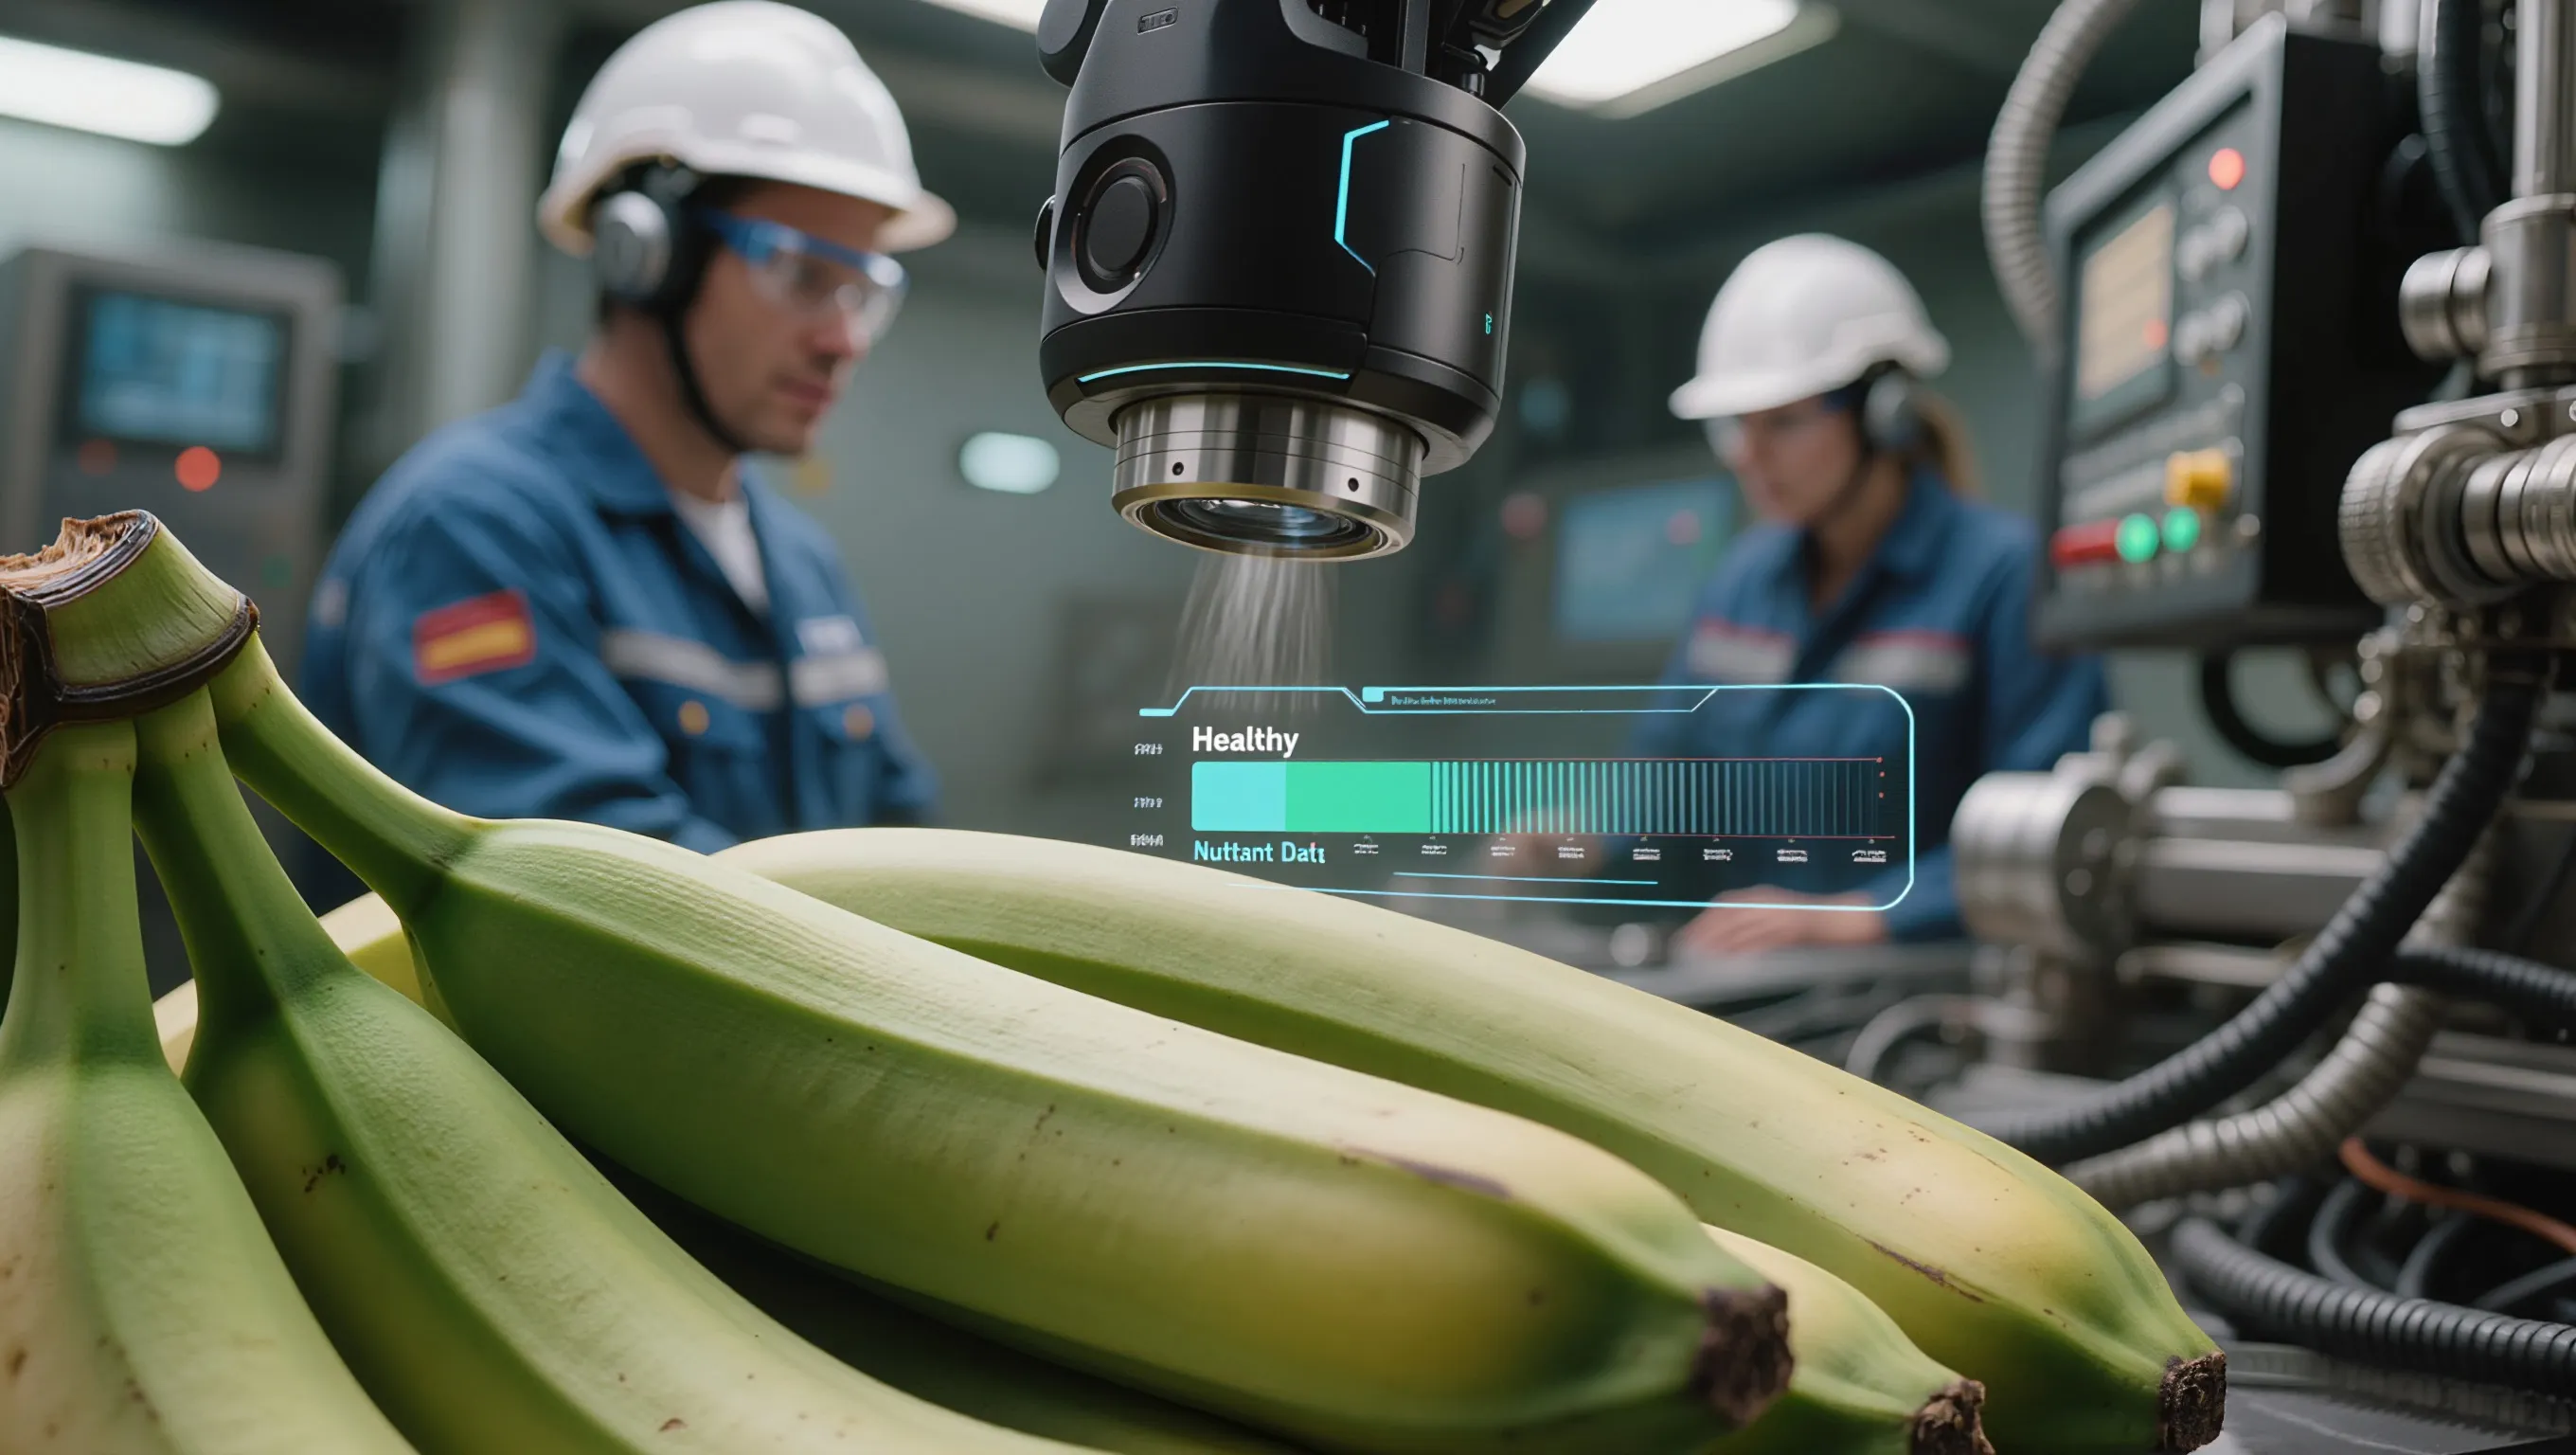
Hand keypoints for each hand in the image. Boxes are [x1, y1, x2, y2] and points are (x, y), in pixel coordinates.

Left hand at [1673, 887, 1886, 955]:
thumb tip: (1725, 943)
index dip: (1704, 922)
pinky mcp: (1797, 929)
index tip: (1687, 938)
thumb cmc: (1814, 923)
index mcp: (1763, 896)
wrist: (1850, 919)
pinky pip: (1768, 940)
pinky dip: (1750, 950)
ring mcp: (1783, 914)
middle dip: (1706, 935)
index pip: (1724, 905)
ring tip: (1705, 960)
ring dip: (1723, 945)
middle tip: (1688, 953)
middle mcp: (1769, 901)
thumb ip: (1754, 924)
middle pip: (1729, 917)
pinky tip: (1737, 961)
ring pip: (1745, 929)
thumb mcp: (1778, 915)